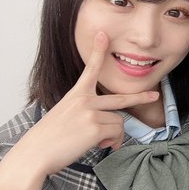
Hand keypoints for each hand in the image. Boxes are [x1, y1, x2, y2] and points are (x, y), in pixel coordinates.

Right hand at [0, 32, 158, 189]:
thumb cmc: (48, 139)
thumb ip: (87, 115)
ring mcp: (90, 113)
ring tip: (99, 142)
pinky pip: (116, 134)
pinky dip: (113, 143)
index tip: (103, 35)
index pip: (90, 70)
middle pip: (121, 98)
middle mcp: (84, 100)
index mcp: (75, 95)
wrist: (34, 154)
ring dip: (114, 136)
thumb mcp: (66, 117)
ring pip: (119, 123)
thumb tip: (109, 130)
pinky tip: (100, 146)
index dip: (98, 52)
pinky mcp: (95, 128)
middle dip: (139, 98)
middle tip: (154, 95)